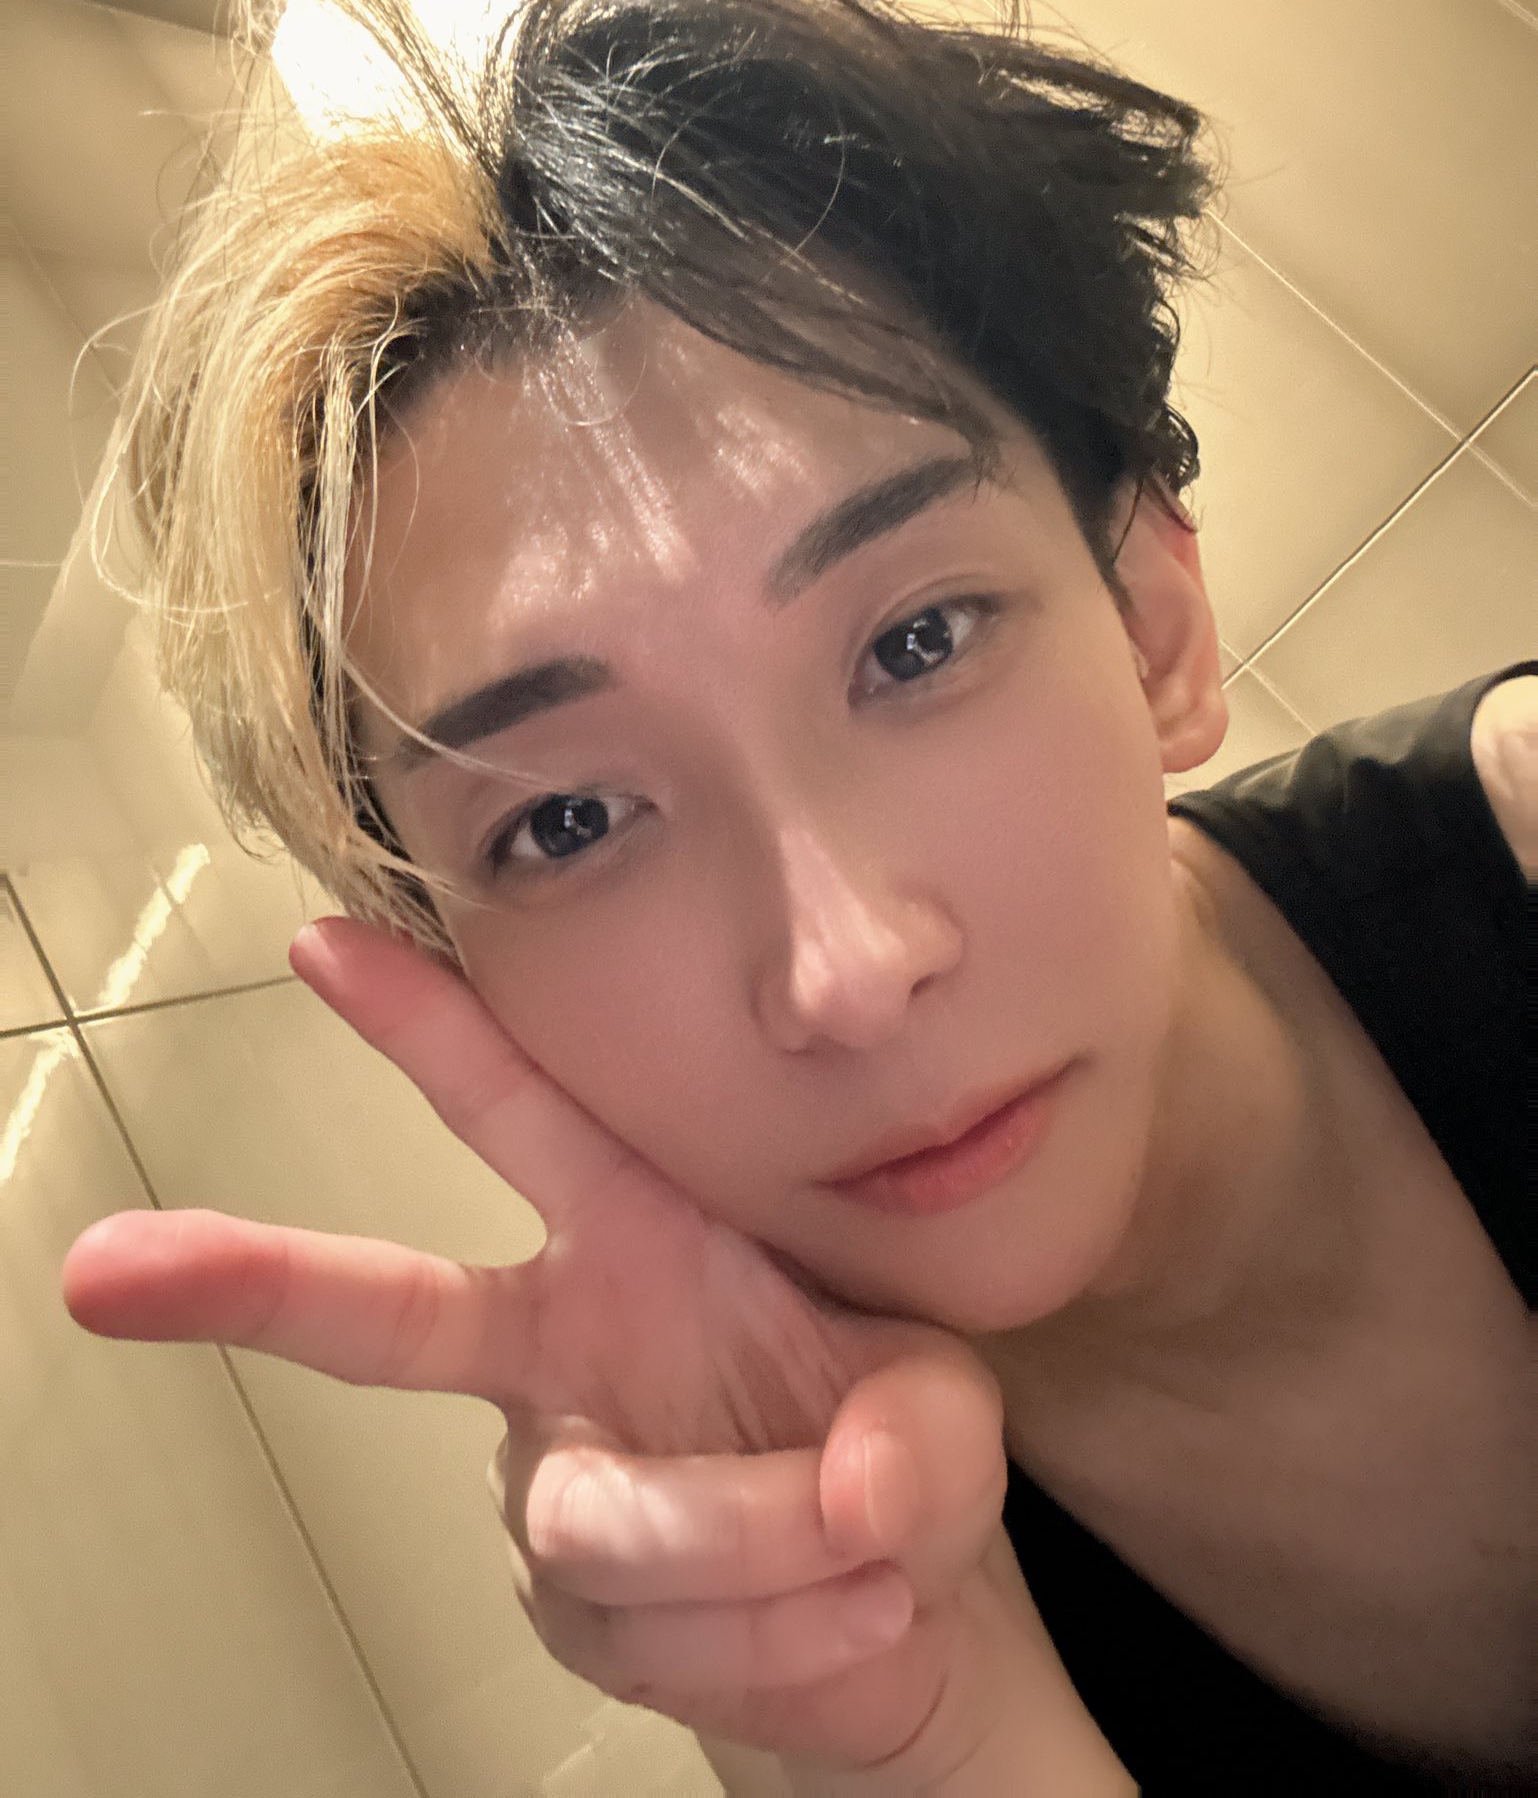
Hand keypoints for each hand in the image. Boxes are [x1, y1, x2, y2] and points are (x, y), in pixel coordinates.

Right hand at [61, 917, 1111, 1787]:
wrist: (894, 1614)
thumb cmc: (886, 1451)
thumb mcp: (939, 1411)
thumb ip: (912, 1434)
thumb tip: (850, 1492)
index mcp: (635, 1235)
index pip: (516, 1111)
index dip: (419, 1024)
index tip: (324, 943)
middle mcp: (562, 1349)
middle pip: (389, 1314)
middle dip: (253, 1279)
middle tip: (116, 1271)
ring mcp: (553, 1482)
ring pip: (606, 1526)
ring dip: (769, 1551)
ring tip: (876, 1559)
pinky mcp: (577, 1617)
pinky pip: (671, 1640)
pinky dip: (791, 1642)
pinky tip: (849, 1623)